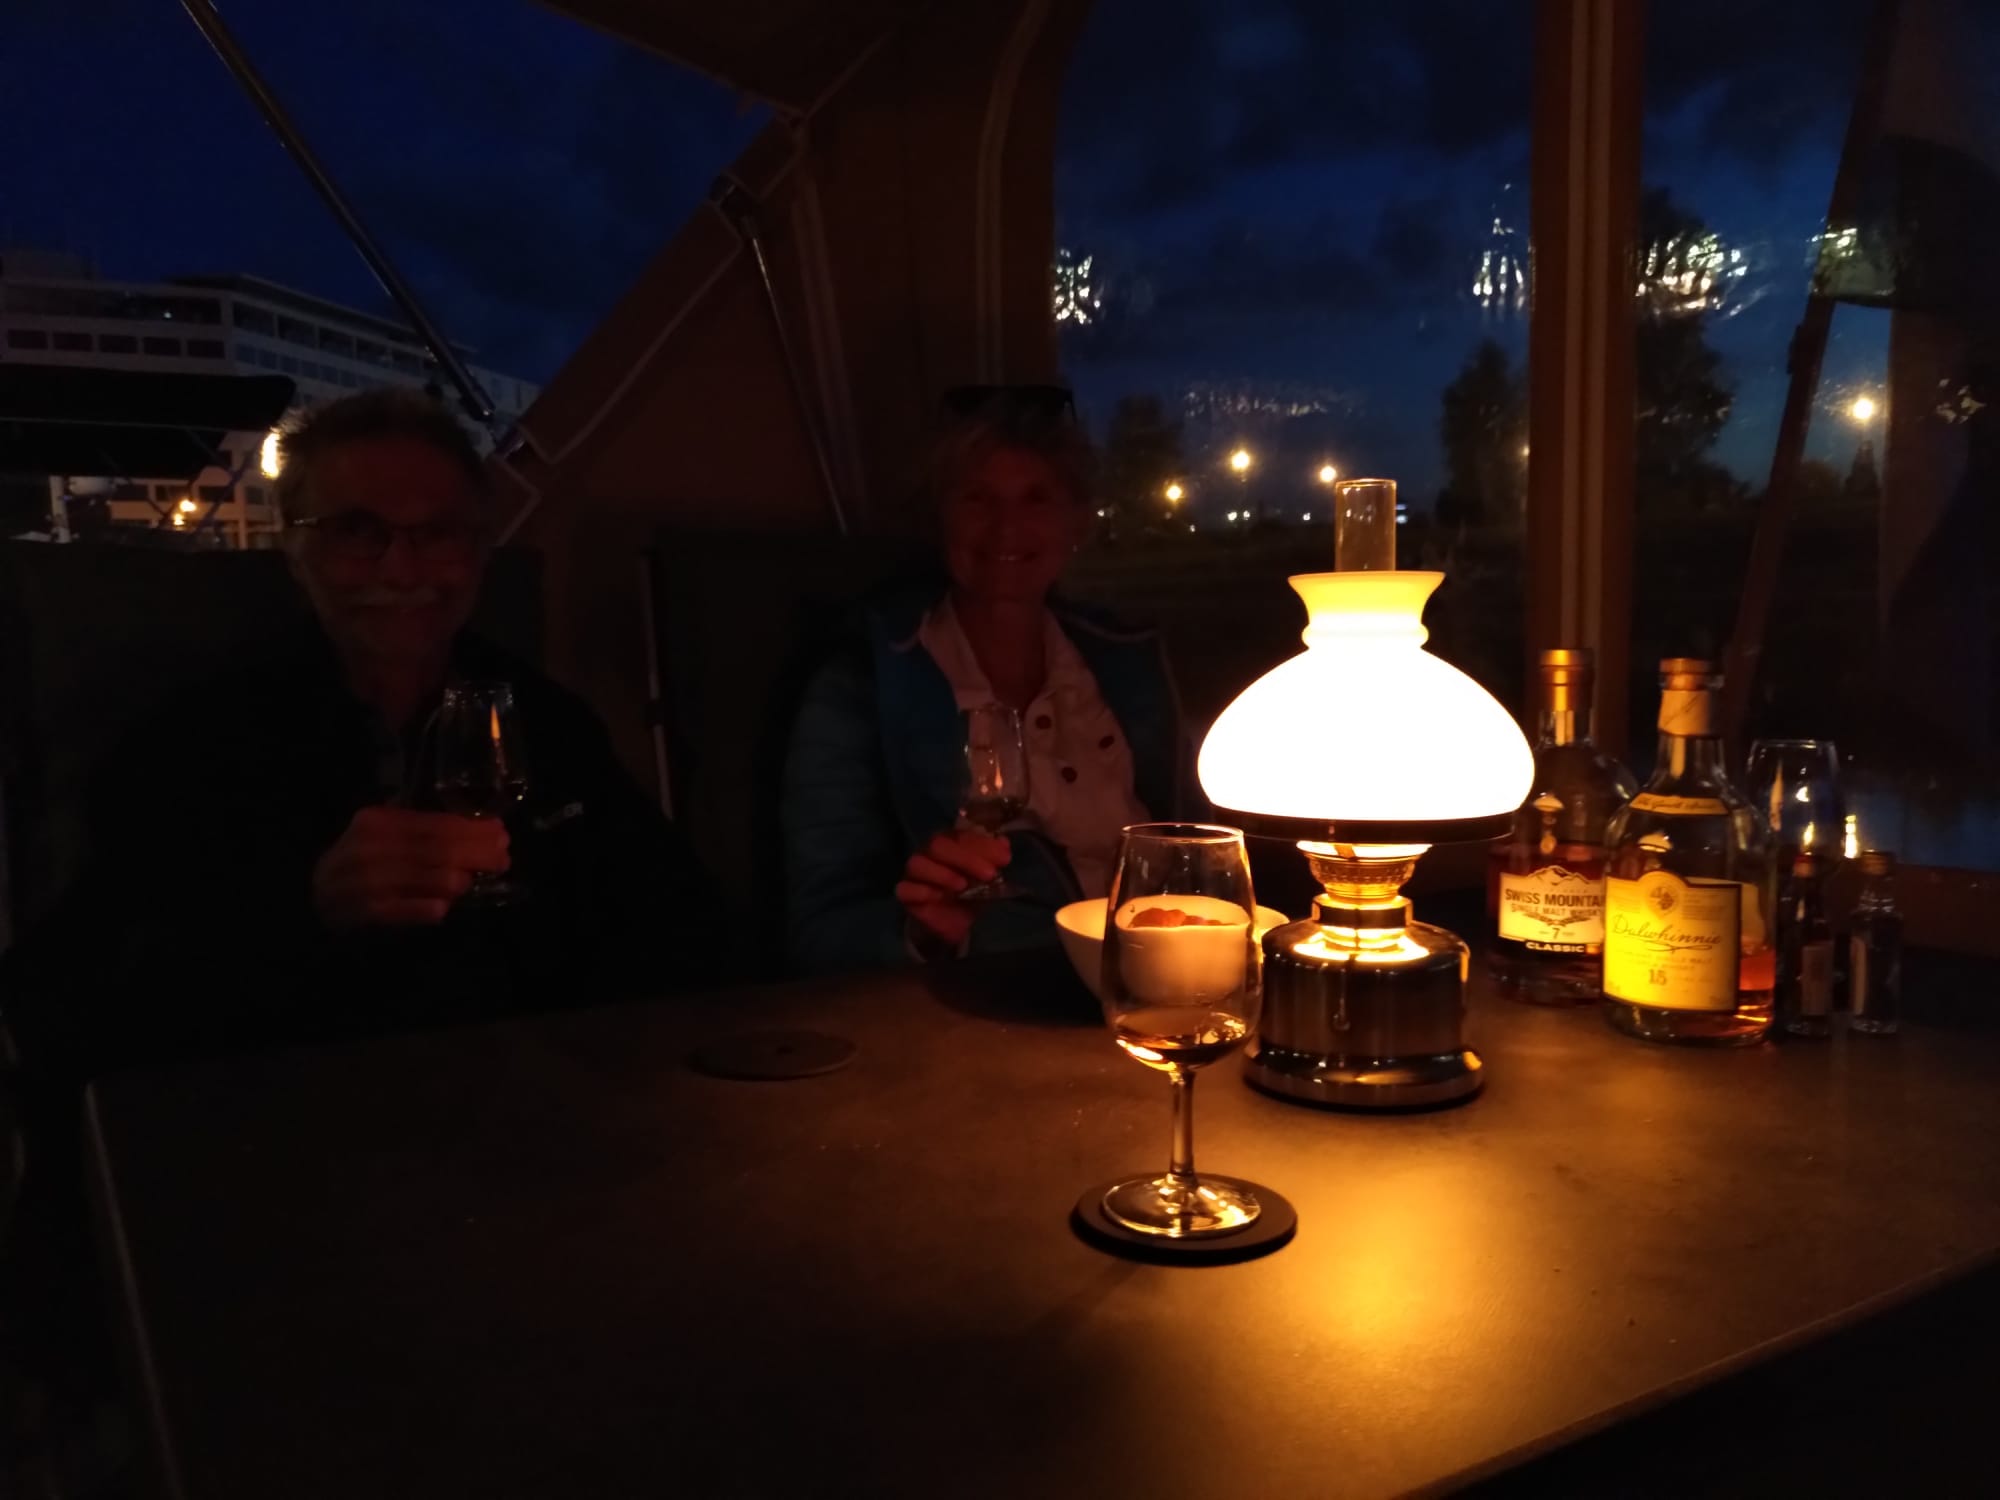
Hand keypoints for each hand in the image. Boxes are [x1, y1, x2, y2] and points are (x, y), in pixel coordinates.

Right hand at [311, 807, 509, 929]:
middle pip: (435, 848)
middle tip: (503, 859)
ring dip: (456, 880)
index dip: (472, 829)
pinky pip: (399, 910)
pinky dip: (424, 908)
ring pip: (422, 877)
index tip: (501, 833)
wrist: (315, 898)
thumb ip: (425, 834)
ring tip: (474, 881)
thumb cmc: (361, 865)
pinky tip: (444, 910)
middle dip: (476, 853)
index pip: (434, 824)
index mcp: (377, 822)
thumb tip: (481, 832)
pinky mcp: (361, 911)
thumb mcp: (385, 839)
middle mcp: (369, 847)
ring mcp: (363, 880)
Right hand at [896, 830, 1010, 950]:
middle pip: (938, 844)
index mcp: (951, 843)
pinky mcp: (906, 894)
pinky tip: (938, 897)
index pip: (962, 835)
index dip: (982, 845)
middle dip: (965, 858)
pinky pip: (904, 888)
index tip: (1004, 859)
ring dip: (942, 873)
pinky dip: (920, 891)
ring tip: (962, 886)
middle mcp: (930, 852)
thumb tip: (1004, 843)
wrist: (958, 924)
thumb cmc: (974, 893)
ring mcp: (915, 873)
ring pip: (917, 863)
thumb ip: (995, 859)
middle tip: (989, 874)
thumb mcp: (989, 878)